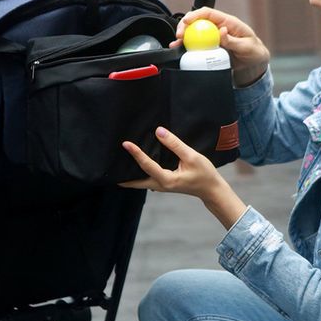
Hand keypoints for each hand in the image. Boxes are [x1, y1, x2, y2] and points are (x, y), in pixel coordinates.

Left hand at [120, 126, 246, 228]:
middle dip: (122, 174)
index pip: (147, 165)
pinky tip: (135, 165)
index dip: (136, 154)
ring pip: (140, 181)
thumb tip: (159, 132)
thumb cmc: (204, 173)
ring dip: (129, 174)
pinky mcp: (163, 183)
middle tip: (108, 164)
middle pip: (135, 181)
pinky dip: (138, 173)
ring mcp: (161, 186)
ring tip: (118, 163)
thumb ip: (175, 144)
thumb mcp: (192, 157)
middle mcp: (160, 185)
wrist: (211, 189)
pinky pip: (146, 178)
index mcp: (166, 180)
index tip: (126, 144)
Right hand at [171, 7, 269, 86]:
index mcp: (227, 22)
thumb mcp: (246, 46)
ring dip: (183, 37)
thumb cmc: (253, 51)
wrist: (253, 63)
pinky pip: (196, 45)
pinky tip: (180, 50)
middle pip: (197, 21)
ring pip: (194, 33)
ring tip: (176, 44)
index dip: (195, 15)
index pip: (208, 13)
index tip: (186, 22)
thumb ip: (233, 40)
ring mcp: (212, 37)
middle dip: (185, 26)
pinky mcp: (210, 47)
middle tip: (179, 36)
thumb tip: (222, 31)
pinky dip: (187, 47)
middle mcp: (217, 27)